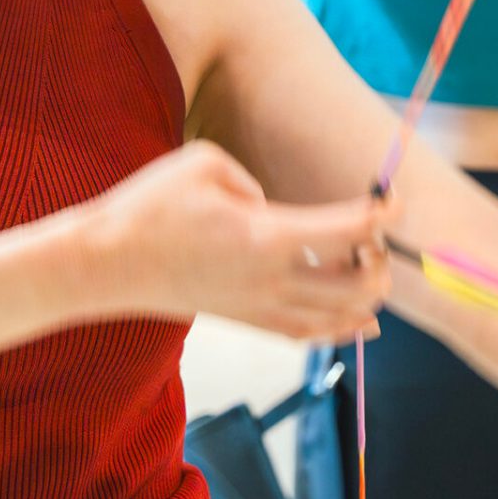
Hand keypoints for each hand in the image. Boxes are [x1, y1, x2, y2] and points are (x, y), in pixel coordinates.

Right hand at [71, 141, 391, 341]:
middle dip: (380, 260)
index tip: (394, 199)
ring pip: (339, 318)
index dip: (382, 214)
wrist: (104, 264)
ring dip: (368, 297)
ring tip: (368, 270)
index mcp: (267, 237)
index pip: (349, 230)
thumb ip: (253, 181)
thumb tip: (274, 207)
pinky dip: (342, 330)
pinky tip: (364, 324)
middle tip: (371, 236)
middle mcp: (271, 280)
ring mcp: (259, 307)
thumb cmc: (148, 207)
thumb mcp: (205, 162)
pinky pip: (307, 335)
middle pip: (359, 285)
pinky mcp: (244, 321)